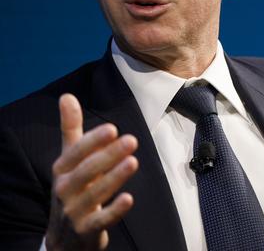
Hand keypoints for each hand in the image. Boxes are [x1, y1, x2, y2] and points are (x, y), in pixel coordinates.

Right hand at [45, 94, 138, 250]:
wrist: (63, 236)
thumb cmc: (71, 187)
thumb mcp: (68, 159)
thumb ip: (71, 129)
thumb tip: (66, 96)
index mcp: (61, 170)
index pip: (75, 153)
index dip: (92, 141)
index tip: (112, 128)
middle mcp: (64, 189)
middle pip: (86, 171)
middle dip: (108, 156)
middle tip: (131, 140)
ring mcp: (74, 211)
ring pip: (95, 194)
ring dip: (114, 178)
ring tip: (133, 162)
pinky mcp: (86, 230)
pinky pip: (101, 221)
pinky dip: (114, 210)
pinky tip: (129, 198)